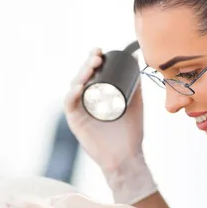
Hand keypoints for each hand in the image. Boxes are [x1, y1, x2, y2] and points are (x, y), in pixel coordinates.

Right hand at [64, 48, 156, 204]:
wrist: (126, 156)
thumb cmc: (130, 133)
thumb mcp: (135, 104)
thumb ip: (136, 86)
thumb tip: (137, 62)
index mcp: (98, 95)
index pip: (91, 74)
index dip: (93, 60)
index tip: (100, 51)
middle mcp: (86, 101)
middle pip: (81, 77)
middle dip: (87, 64)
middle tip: (97, 57)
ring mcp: (79, 111)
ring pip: (74, 87)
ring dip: (81, 74)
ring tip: (91, 66)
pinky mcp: (74, 122)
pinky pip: (69, 104)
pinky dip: (72, 94)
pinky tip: (80, 87)